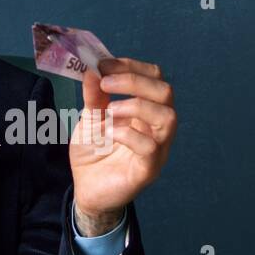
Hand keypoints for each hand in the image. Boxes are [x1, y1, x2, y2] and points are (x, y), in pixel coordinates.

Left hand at [70, 57, 176, 228]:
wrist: (86, 190)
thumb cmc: (93, 154)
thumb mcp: (89, 119)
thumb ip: (94, 96)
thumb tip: (92, 69)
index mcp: (145, 110)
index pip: (154, 78)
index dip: (131, 66)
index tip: (103, 64)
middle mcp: (156, 127)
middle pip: (165, 93)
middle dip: (135, 81)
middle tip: (105, 84)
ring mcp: (157, 149)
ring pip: (168, 117)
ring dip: (135, 106)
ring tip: (109, 111)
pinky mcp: (149, 170)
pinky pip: (150, 146)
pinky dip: (127, 134)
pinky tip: (108, 135)